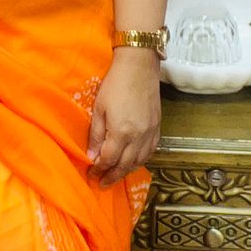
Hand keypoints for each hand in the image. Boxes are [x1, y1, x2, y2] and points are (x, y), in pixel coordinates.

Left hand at [86, 50, 161, 187]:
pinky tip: (133, 162)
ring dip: (127, 171)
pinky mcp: (158, 127)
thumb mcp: (98, 108)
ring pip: (139, 161)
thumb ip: (96, 135)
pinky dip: (141, 160)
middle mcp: (138, 136)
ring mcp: (150, 132)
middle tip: (103, 183)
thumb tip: (92, 157)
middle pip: (125, 165)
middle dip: (112, 176)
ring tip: (116, 176)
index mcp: (121, 132)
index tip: (92, 174)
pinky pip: (150, 151)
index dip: (99, 169)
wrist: (139, 66)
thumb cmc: (115, 84)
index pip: (109, 159)